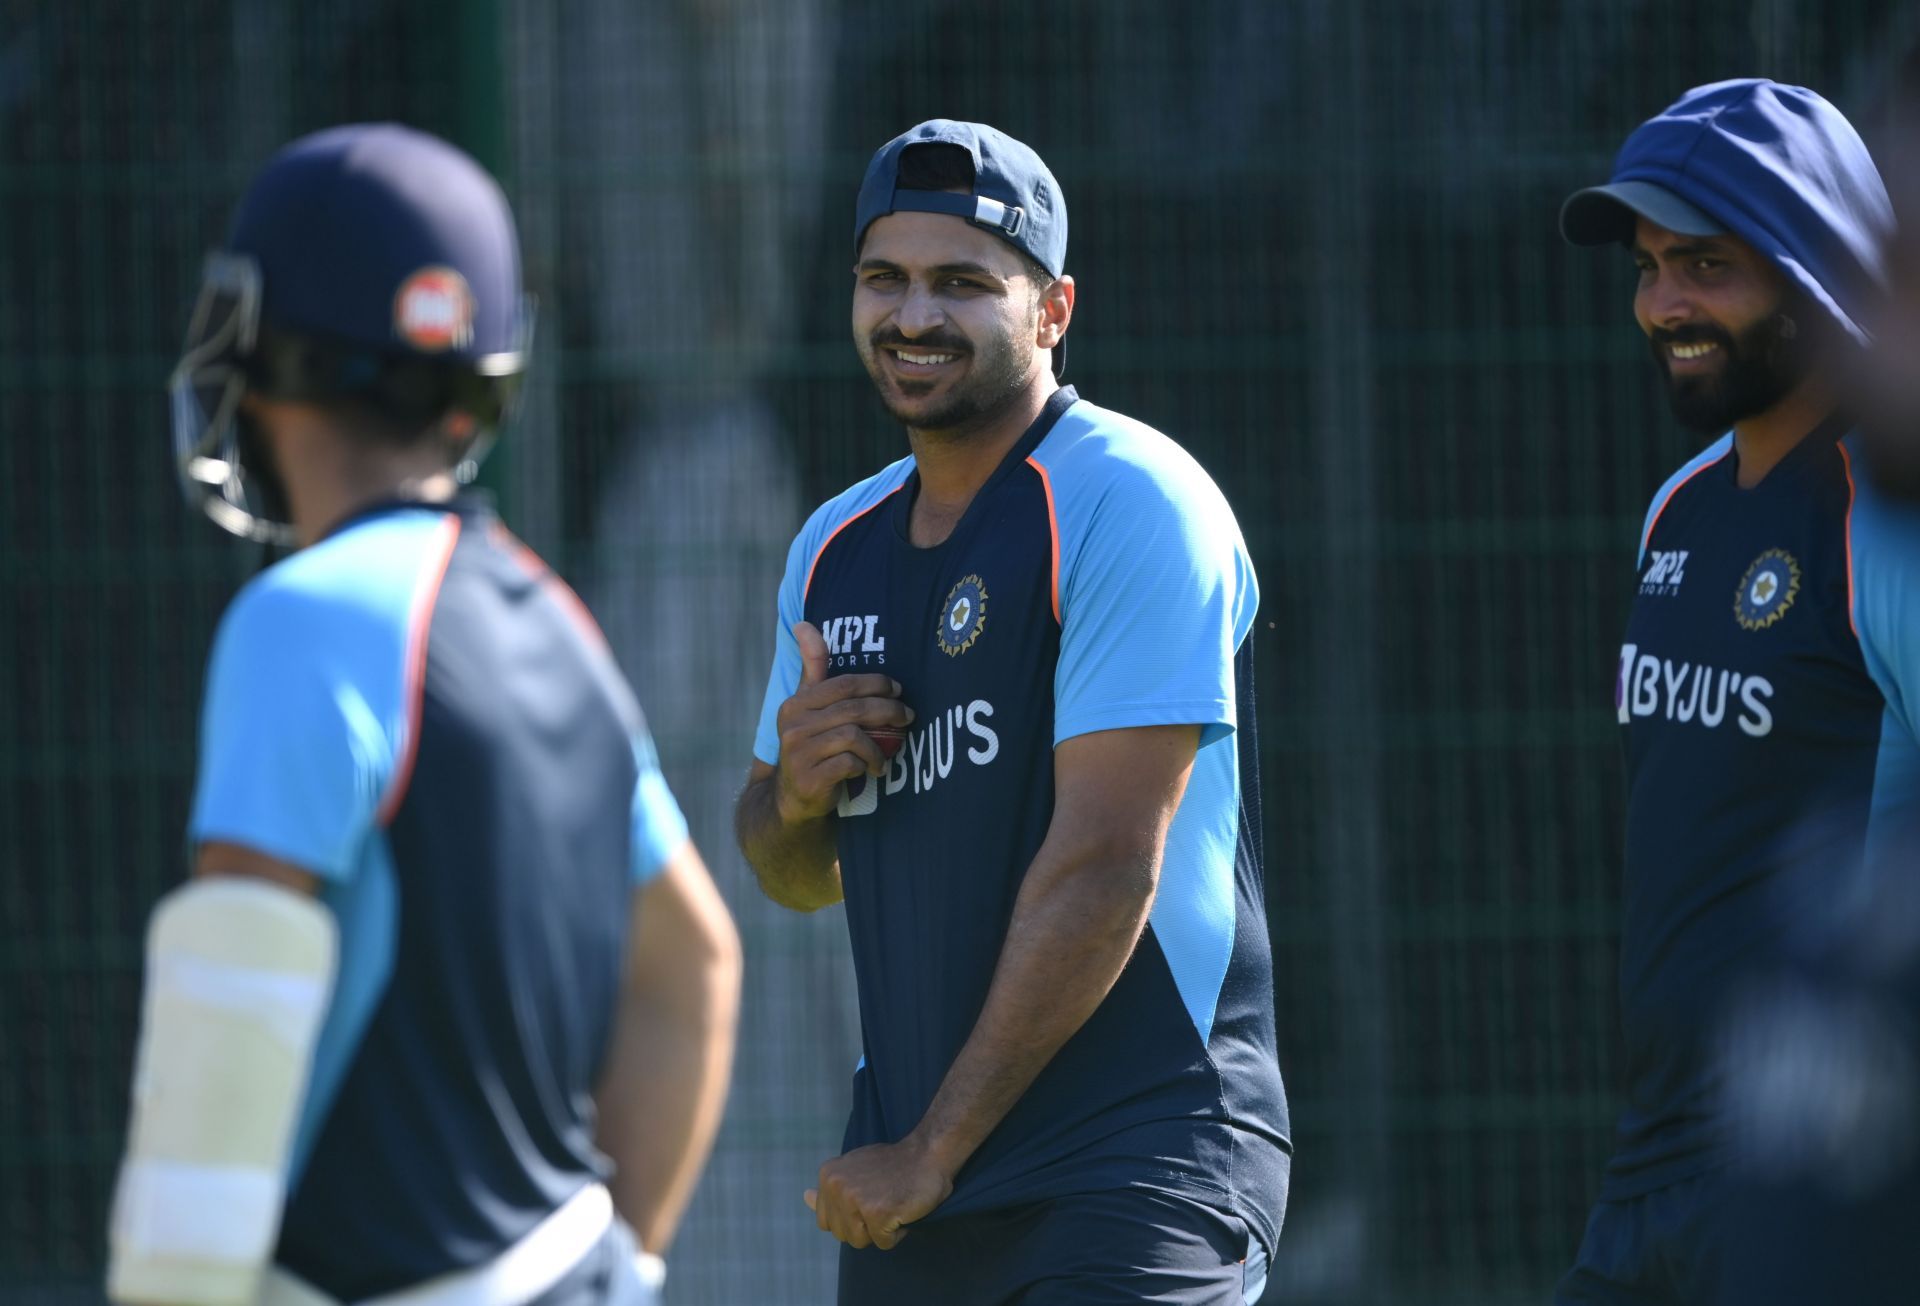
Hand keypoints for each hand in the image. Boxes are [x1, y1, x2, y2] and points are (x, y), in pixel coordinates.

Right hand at [774, 621, 911, 824]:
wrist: (792, 798)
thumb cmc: (811, 745)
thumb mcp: (809, 706)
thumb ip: (813, 667)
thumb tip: (804, 623)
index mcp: (796, 703)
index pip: (842, 684)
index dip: (876, 684)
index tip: (899, 689)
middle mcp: (792, 725)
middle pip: (853, 709)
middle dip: (887, 710)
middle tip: (907, 716)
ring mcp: (798, 753)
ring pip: (853, 736)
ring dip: (879, 745)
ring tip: (889, 752)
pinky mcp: (809, 778)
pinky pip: (849, 763)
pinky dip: (866, 764)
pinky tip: (871, 769)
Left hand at [802, 1136, 954, 1249]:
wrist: (928, 1154)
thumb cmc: (894, 1164)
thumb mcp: (854, 1168)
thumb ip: (831, 1187)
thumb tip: (805, 1198)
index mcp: (828, 1175)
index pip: (826, 1222)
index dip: (850, 1217)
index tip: (869, 1198)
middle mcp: (836, 1186)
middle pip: (842, 1235)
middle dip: (864, 1226)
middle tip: (883, 1199)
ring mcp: (855, 1200)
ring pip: (860, 1242)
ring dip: (880, 1231)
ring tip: (892, 1204)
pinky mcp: (876, 1213)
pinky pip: (883, 1243)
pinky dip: (897, 1232)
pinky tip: (903, 1209)